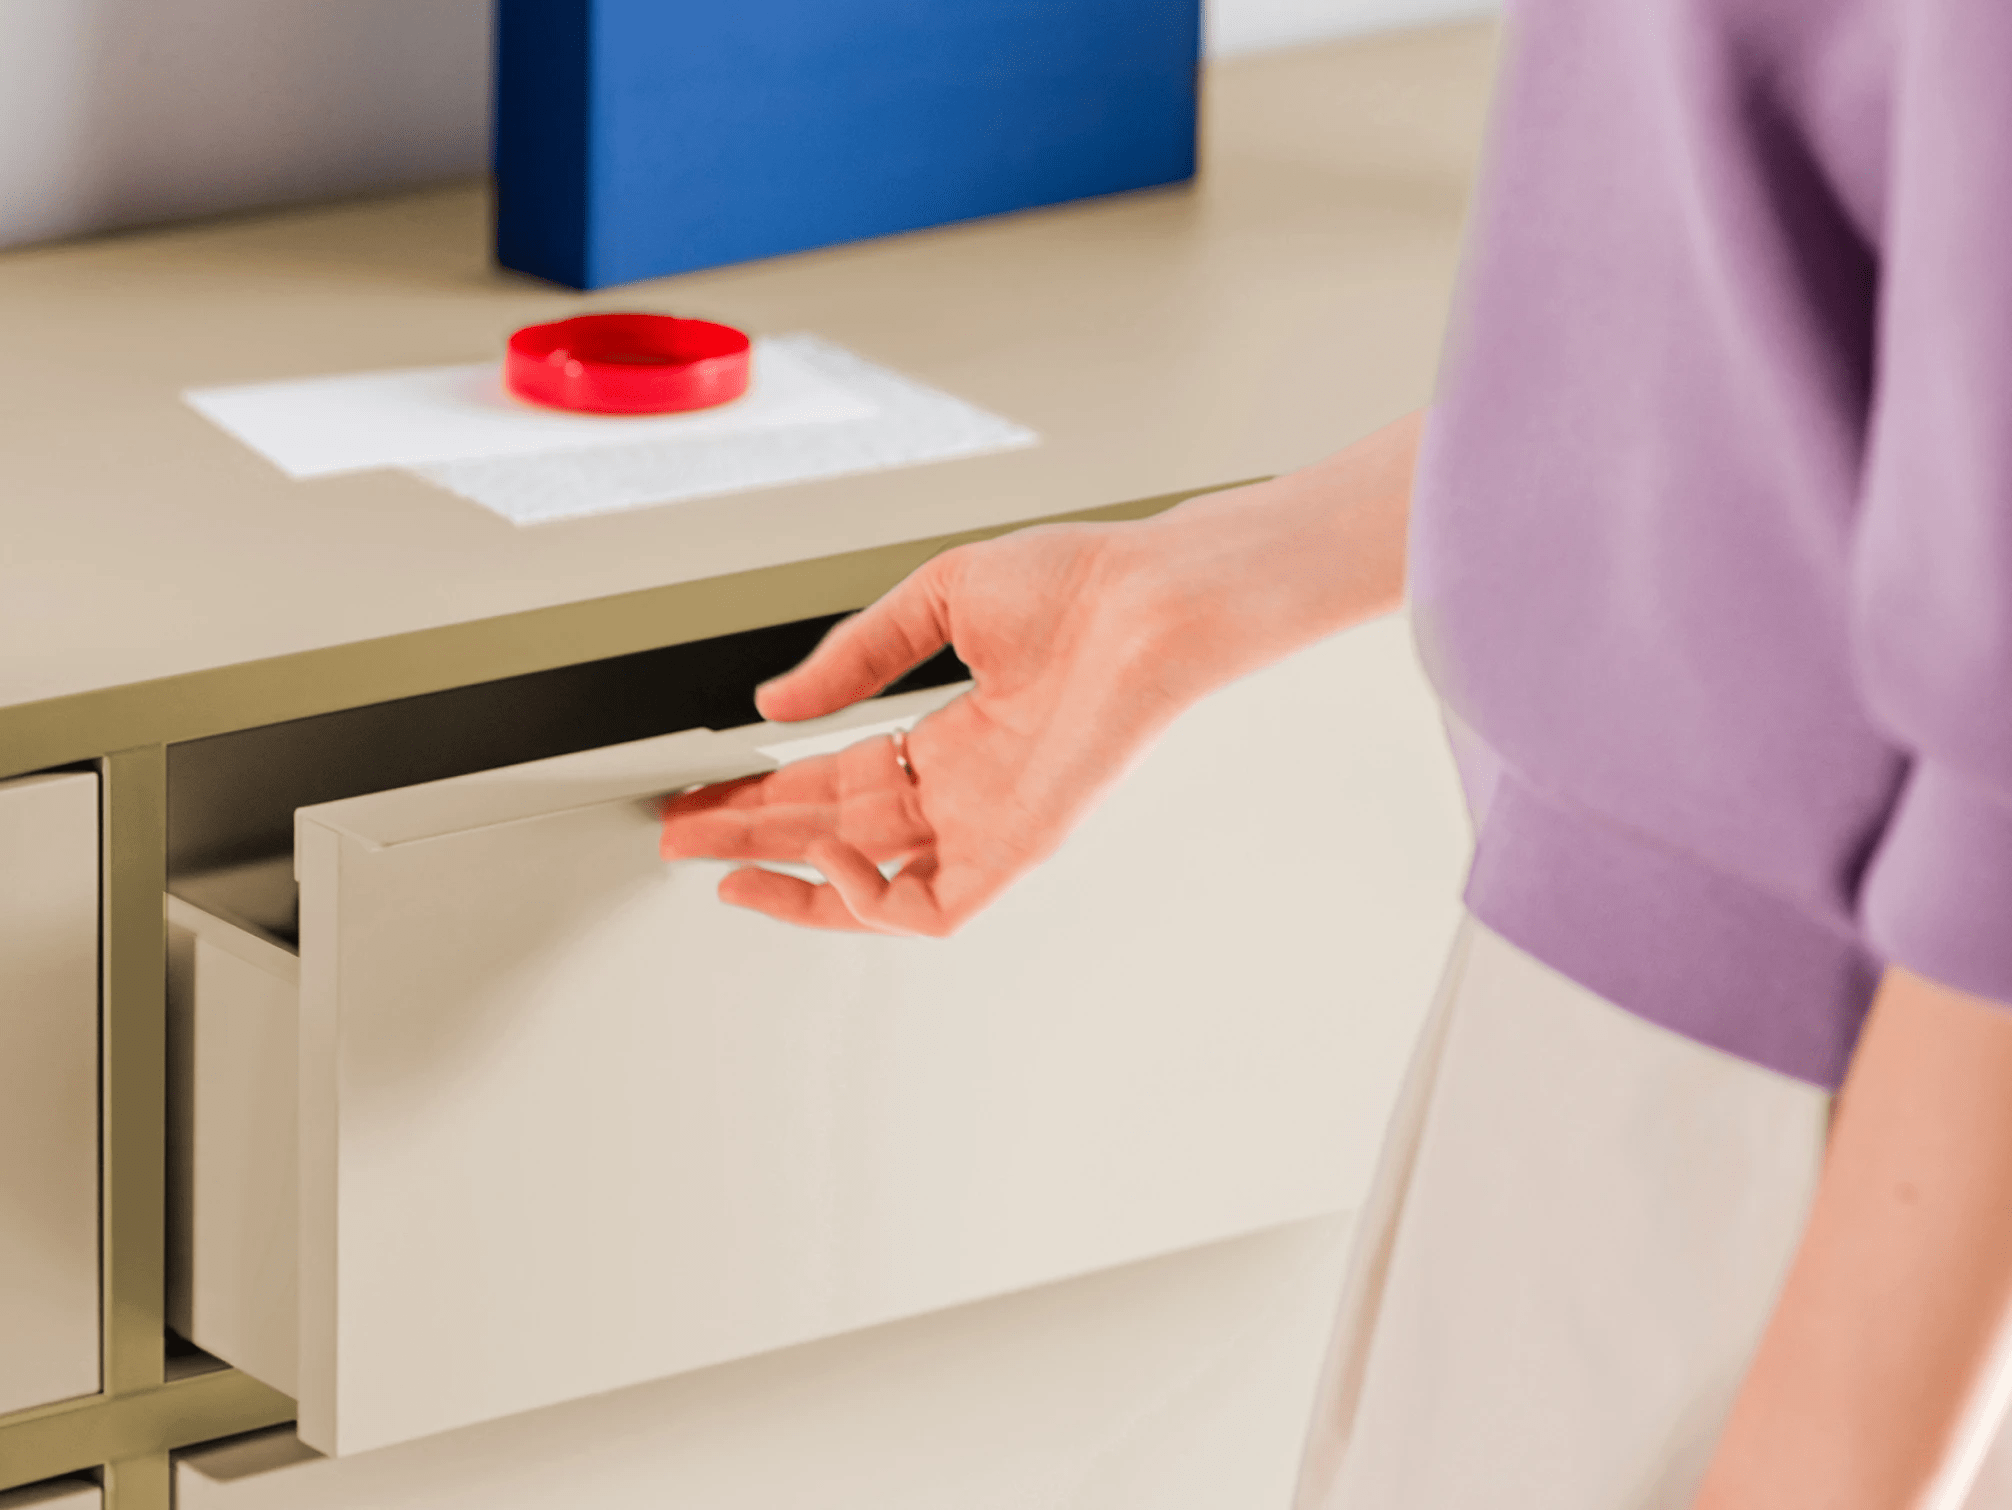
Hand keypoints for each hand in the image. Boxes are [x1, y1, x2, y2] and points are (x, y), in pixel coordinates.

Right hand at [659, 411, 1422, 933]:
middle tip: (682, 841)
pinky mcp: (1020, 847)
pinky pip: (933, 908)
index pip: (838, 784)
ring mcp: (992, 824)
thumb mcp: (935, 604)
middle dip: (754, 838)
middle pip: (838, 834)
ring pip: (874, 883)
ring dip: (793, 882)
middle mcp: (968, 790)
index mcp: (953, 737)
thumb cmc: (1079, 585)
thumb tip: (776, 707)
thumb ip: (854, 661)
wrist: (1150, 596)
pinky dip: (870, 900)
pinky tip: (824, 863)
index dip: (765, 793)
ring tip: (723, 871)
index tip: (702, 796)